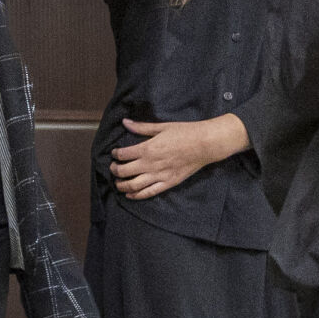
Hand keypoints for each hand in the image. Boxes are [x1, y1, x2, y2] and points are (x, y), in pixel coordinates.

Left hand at [111, 115, 245, 199]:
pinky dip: (136, 195)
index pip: (123, 154)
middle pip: (124, 171)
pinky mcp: (168, 183)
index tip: (114, 153)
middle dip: (114, 170)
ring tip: (118, 182)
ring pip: (133, 185)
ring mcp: (159, 175)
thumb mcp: (162, 127)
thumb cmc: (185, 132)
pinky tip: (130, 194)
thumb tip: (125, 122)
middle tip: (113, 167)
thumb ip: (142, 127)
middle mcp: (150, 164)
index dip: (115, 154)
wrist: (205, 144)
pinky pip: (148, 193)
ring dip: (121, 185)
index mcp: (148, 148)